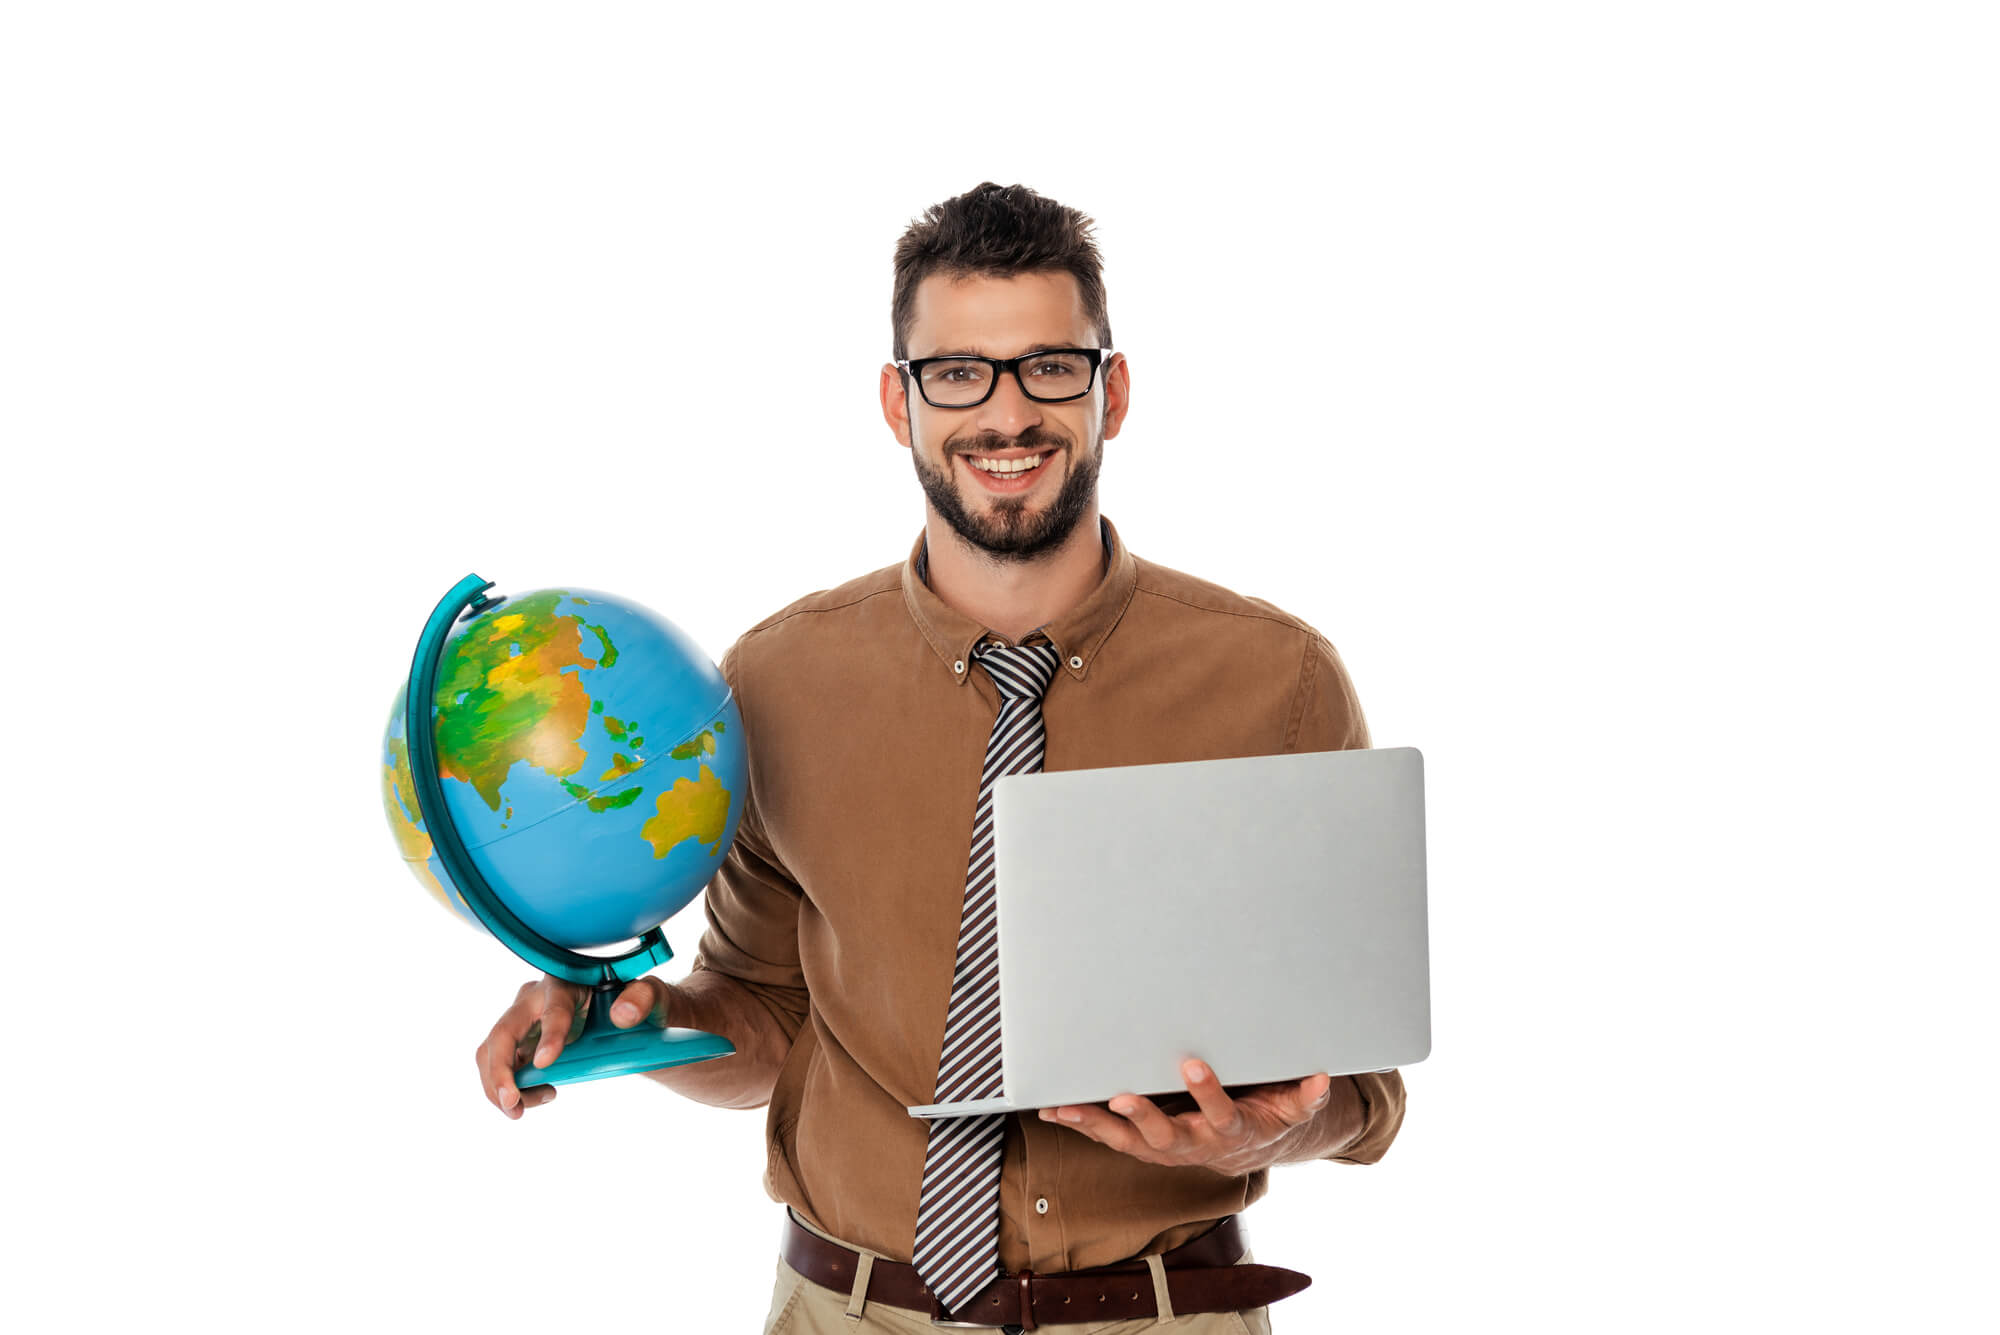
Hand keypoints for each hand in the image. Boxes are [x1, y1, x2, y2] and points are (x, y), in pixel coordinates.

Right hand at [473, 975, 671, 1118]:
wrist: (633, 1015)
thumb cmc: (641, 1003)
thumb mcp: (654, 997)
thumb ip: (645, 997)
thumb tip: (622, 1015)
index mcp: (569, 982)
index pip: (554, 1006)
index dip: (549, 1034)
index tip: (545, 1064)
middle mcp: (537, 998)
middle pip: (504, 1032)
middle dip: (500, 1070)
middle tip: (512, 1103)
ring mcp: (525, 1022)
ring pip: (492, 1052)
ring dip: (497, 1086)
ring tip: (522, 1110)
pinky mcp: (521, 1043)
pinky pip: (500, 1066)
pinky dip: (505, 1089)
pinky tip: (534, 1098)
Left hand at [1036, 1059, 1333, 1175]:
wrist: (1247, 1147)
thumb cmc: (1266, 1115)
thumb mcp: (1291, 1108)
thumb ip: (1305, 1096)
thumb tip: (1322, 1079)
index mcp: (1230, 1131)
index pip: (1221, 1113)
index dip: (1208, 1092)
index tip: (1194, 1064)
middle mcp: (1194, 1145)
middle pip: (1166, 1137)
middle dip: (1143, 1118)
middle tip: (1123, 1095)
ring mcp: (1165, 1149)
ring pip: (1128, 1142)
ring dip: (1097, 1125)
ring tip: (1066, 1107)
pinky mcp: (1143, 1145)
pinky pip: (1110, 1137)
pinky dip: (1084, 1124)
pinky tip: (1054, 1109)